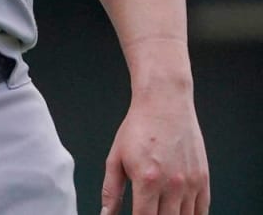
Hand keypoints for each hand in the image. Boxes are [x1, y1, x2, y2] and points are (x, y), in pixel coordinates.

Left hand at [100, 87, 208, 214]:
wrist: (165, 104)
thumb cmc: (138, 128)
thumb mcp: (116, 158)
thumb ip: (111, 190)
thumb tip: (106, 214)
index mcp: (147, 180)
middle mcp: (172, 184)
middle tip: (147, 213)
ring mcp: (191, 183)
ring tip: (160, 212)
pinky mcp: (203, 179)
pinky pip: (202, 210)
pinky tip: (179, 213)